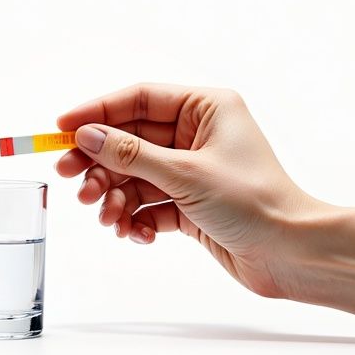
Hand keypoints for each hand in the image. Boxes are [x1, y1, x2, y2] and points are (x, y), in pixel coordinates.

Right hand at [55, 83, 317, 299]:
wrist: (293, 255)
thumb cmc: (255, 203)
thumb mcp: (185, 174)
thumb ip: (130, 154)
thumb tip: (86, 136)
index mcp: (206, 108)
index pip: (139, 99)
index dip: (97, 112)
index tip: (61, 129)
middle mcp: (198, 134)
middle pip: (129, 140)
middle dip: (99, 164)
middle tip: (70, 181)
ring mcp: (192, 170)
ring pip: (133, 176)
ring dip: (114, 197)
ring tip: (107, 218)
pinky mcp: (190, 204)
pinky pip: (147, 204)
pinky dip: (135, 219)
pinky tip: (135, 233)